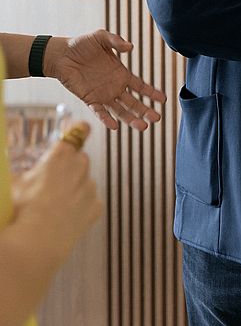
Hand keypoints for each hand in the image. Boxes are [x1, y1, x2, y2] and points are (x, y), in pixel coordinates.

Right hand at [11, 121, 101, 265]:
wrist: (35, 241)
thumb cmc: (22, 209)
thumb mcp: (13, 183)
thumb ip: (20, 172)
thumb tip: (15, 172)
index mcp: (60, 155)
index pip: (78, 130)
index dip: (79, 129)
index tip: (79, 129)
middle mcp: (80, 165)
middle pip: (80, 159)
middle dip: (70, 167)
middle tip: (52, 184)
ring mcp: (90, 186)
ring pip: (86, 182)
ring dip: (76, 189)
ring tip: (55, 206)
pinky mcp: (96, 207)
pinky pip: (91, 203)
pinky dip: (82, 208)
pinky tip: (66, 218)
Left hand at [44, 30, 165, 130]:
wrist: (61, 54)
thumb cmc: (82, 44)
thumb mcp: (101, 37)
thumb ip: (116, 41)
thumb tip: (130, 47)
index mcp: (121, 73)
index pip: (140, 86)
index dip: (152, 93)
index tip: (164, 99)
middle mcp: (114, 87)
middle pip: (134, 102)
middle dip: (146, 110)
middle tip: (157, 118)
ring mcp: (103, 95)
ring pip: (120, 110)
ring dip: (131, 119)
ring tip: (143, 127)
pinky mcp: (90, 99)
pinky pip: (100, 111)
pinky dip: (107, 119)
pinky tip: (115, 126)